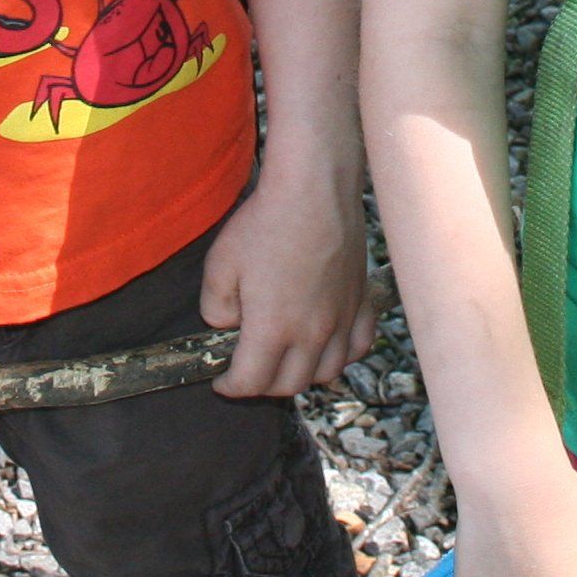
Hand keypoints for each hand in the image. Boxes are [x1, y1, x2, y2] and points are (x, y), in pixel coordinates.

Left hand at [200, 162, 374, 397]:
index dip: (230, 387)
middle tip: (249, 370)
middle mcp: (312, 333)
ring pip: (326, 372)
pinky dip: (342, 356)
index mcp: (273, 329)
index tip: (221, 381)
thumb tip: (226, 326)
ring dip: (302, 375)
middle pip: (289, 385)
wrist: (314, 189)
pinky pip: (359, 346)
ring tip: (285, 360)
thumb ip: (216, 308)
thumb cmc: (265, 222)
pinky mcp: (361, 301)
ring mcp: (342, 319)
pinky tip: (327, 345)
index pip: (251, 382)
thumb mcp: (220, 264)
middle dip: (263, 385)